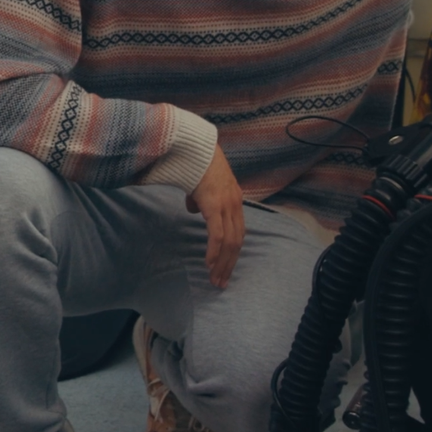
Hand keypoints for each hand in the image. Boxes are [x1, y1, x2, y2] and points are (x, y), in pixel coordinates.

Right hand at [185, 148, 245, 288]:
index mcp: (234, 201)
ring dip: (222, 263)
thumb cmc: (196, 164)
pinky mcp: (215, 207)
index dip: (233, 253)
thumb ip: (200, 199)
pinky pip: (218, 236)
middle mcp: (235, 205)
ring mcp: (227, 206)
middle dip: (229, 265)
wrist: (195, 148)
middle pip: (237, 242)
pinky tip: (209, 264)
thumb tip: (193, 209)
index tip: (226, 268)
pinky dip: (214, 252)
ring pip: (229, 243)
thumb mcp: (202, 185)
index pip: (238, 233)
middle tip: (221, 282)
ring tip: (215, 279)